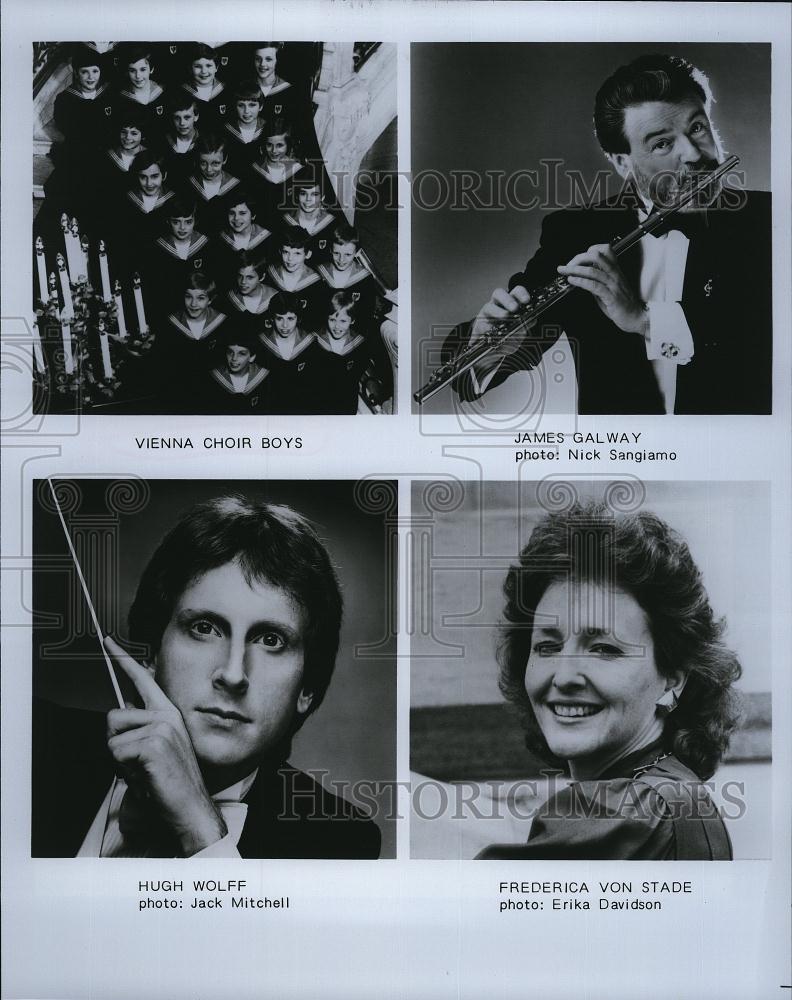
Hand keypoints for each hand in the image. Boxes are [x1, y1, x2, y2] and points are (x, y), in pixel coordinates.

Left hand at [104, 636, 227, 855]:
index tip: (107, 641)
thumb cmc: (171, 783)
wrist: (190, 806)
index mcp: (168, 713)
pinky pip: (116, 753)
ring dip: (120, 760)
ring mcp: (161, 727)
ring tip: (143, 771)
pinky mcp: (152, 743)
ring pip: (112, 737)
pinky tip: (145, 777)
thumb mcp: (158, 747)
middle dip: (115, 744)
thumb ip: (143, 727)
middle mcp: (166, 715)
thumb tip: (123, 714)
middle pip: (113, 717)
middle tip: (137, 764)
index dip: (122, 659)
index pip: (142, 679)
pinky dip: (124, 771)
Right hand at [470, 285, 531, 356]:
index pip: (515, 293)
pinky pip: (482, 324)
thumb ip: (524, 328)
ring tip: (505, 318)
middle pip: (499, 293)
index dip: (521, 294)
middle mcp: (496, 306)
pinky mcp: (477, 326)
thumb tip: (531, 321)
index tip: (527, 301)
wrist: (492, 355)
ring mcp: (485, 315)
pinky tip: (493, 333)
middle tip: (514, 308)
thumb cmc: (505, 341)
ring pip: (489, 307)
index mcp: (509, 305)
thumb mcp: (518, 336)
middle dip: (508, 300)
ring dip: (498, 312)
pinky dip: (488, 328)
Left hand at [557, 244, 648, 335]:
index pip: (604, 250)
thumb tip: (582, 278)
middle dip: (578, 258)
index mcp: (615, 270)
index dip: (588, 251)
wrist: (636, 317)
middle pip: (596, 256)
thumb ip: (597, 282)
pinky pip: (594, 285)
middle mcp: (614, 274)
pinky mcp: (611, 296)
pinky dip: (580, 281)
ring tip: (565, 271)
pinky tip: (573, 281)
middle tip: (567, 266)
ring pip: (592, 271)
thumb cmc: (623, 304)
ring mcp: (613, 284)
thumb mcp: (608, 289)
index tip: (577, 259)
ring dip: (575, 270)